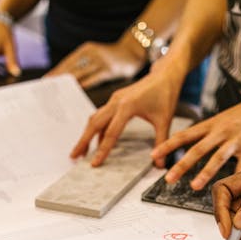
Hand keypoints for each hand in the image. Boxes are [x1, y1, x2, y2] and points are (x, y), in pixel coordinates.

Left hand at [47, 40, 144, 88]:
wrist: (133, 52)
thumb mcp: (94, 57)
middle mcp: (91, 53)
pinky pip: (94, 78)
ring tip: (58, 95)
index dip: (54, 73)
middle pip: (70, 68)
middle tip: (47, 91)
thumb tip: (65, 80)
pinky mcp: (110, 69)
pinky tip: (76, 92)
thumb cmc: (110, 59)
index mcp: (85, 49)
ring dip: (68, 84)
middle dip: (58, 80)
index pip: (66, 63)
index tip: (43, 83)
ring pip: (80, 73)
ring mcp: (100, 61)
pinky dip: (84, 85)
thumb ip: (81, 67)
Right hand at [70, 61, 185, 166]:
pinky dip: (96, 128)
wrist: (165, 75)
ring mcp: (114, 99)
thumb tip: (160, 164)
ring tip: (81, 151)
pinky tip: (96, 140)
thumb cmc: (165, 95)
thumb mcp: (165, 120)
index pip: (111, 133)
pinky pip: (101, 115)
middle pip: (94, 124)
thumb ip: (161, 142)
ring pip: (95, 119)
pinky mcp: (115, 99)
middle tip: (74, 156)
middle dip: (83, 141)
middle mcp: (116, 101)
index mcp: (127, 106)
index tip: (94, 163)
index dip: (102, 150)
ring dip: (87, 134)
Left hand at [152, 90, 240, 189]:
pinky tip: (233, 189)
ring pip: (217, 158)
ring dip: (204, 173)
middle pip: (196, 150)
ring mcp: (235, 140)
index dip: (167, 145)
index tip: (153, 155)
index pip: (184, 135)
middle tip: (167, 179)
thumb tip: (192, 143)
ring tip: (193, 186)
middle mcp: (220, 132)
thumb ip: (209, 131)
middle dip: (180, 165)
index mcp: (211, 124)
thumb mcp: (223, 118)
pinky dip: (237, 178)